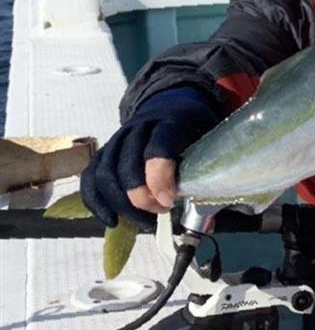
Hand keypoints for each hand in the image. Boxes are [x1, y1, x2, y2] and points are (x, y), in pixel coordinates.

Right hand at [81, 87, 219, 228]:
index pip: (159, 144)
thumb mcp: (209, 141)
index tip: (168, 201)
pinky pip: (90, 177)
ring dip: (121, 204)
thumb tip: (208, 225)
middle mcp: (140, 128)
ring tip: (144, 221)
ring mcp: (118, 138)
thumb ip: (207, 174)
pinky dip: (96, 202)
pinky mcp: (105, 151)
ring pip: (105, 173)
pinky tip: (112, 220)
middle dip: (140, 197)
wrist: (170, 105)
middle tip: (160, 212)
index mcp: (172, 122)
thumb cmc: (193, 130)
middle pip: (126, 164)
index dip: (159, 176)